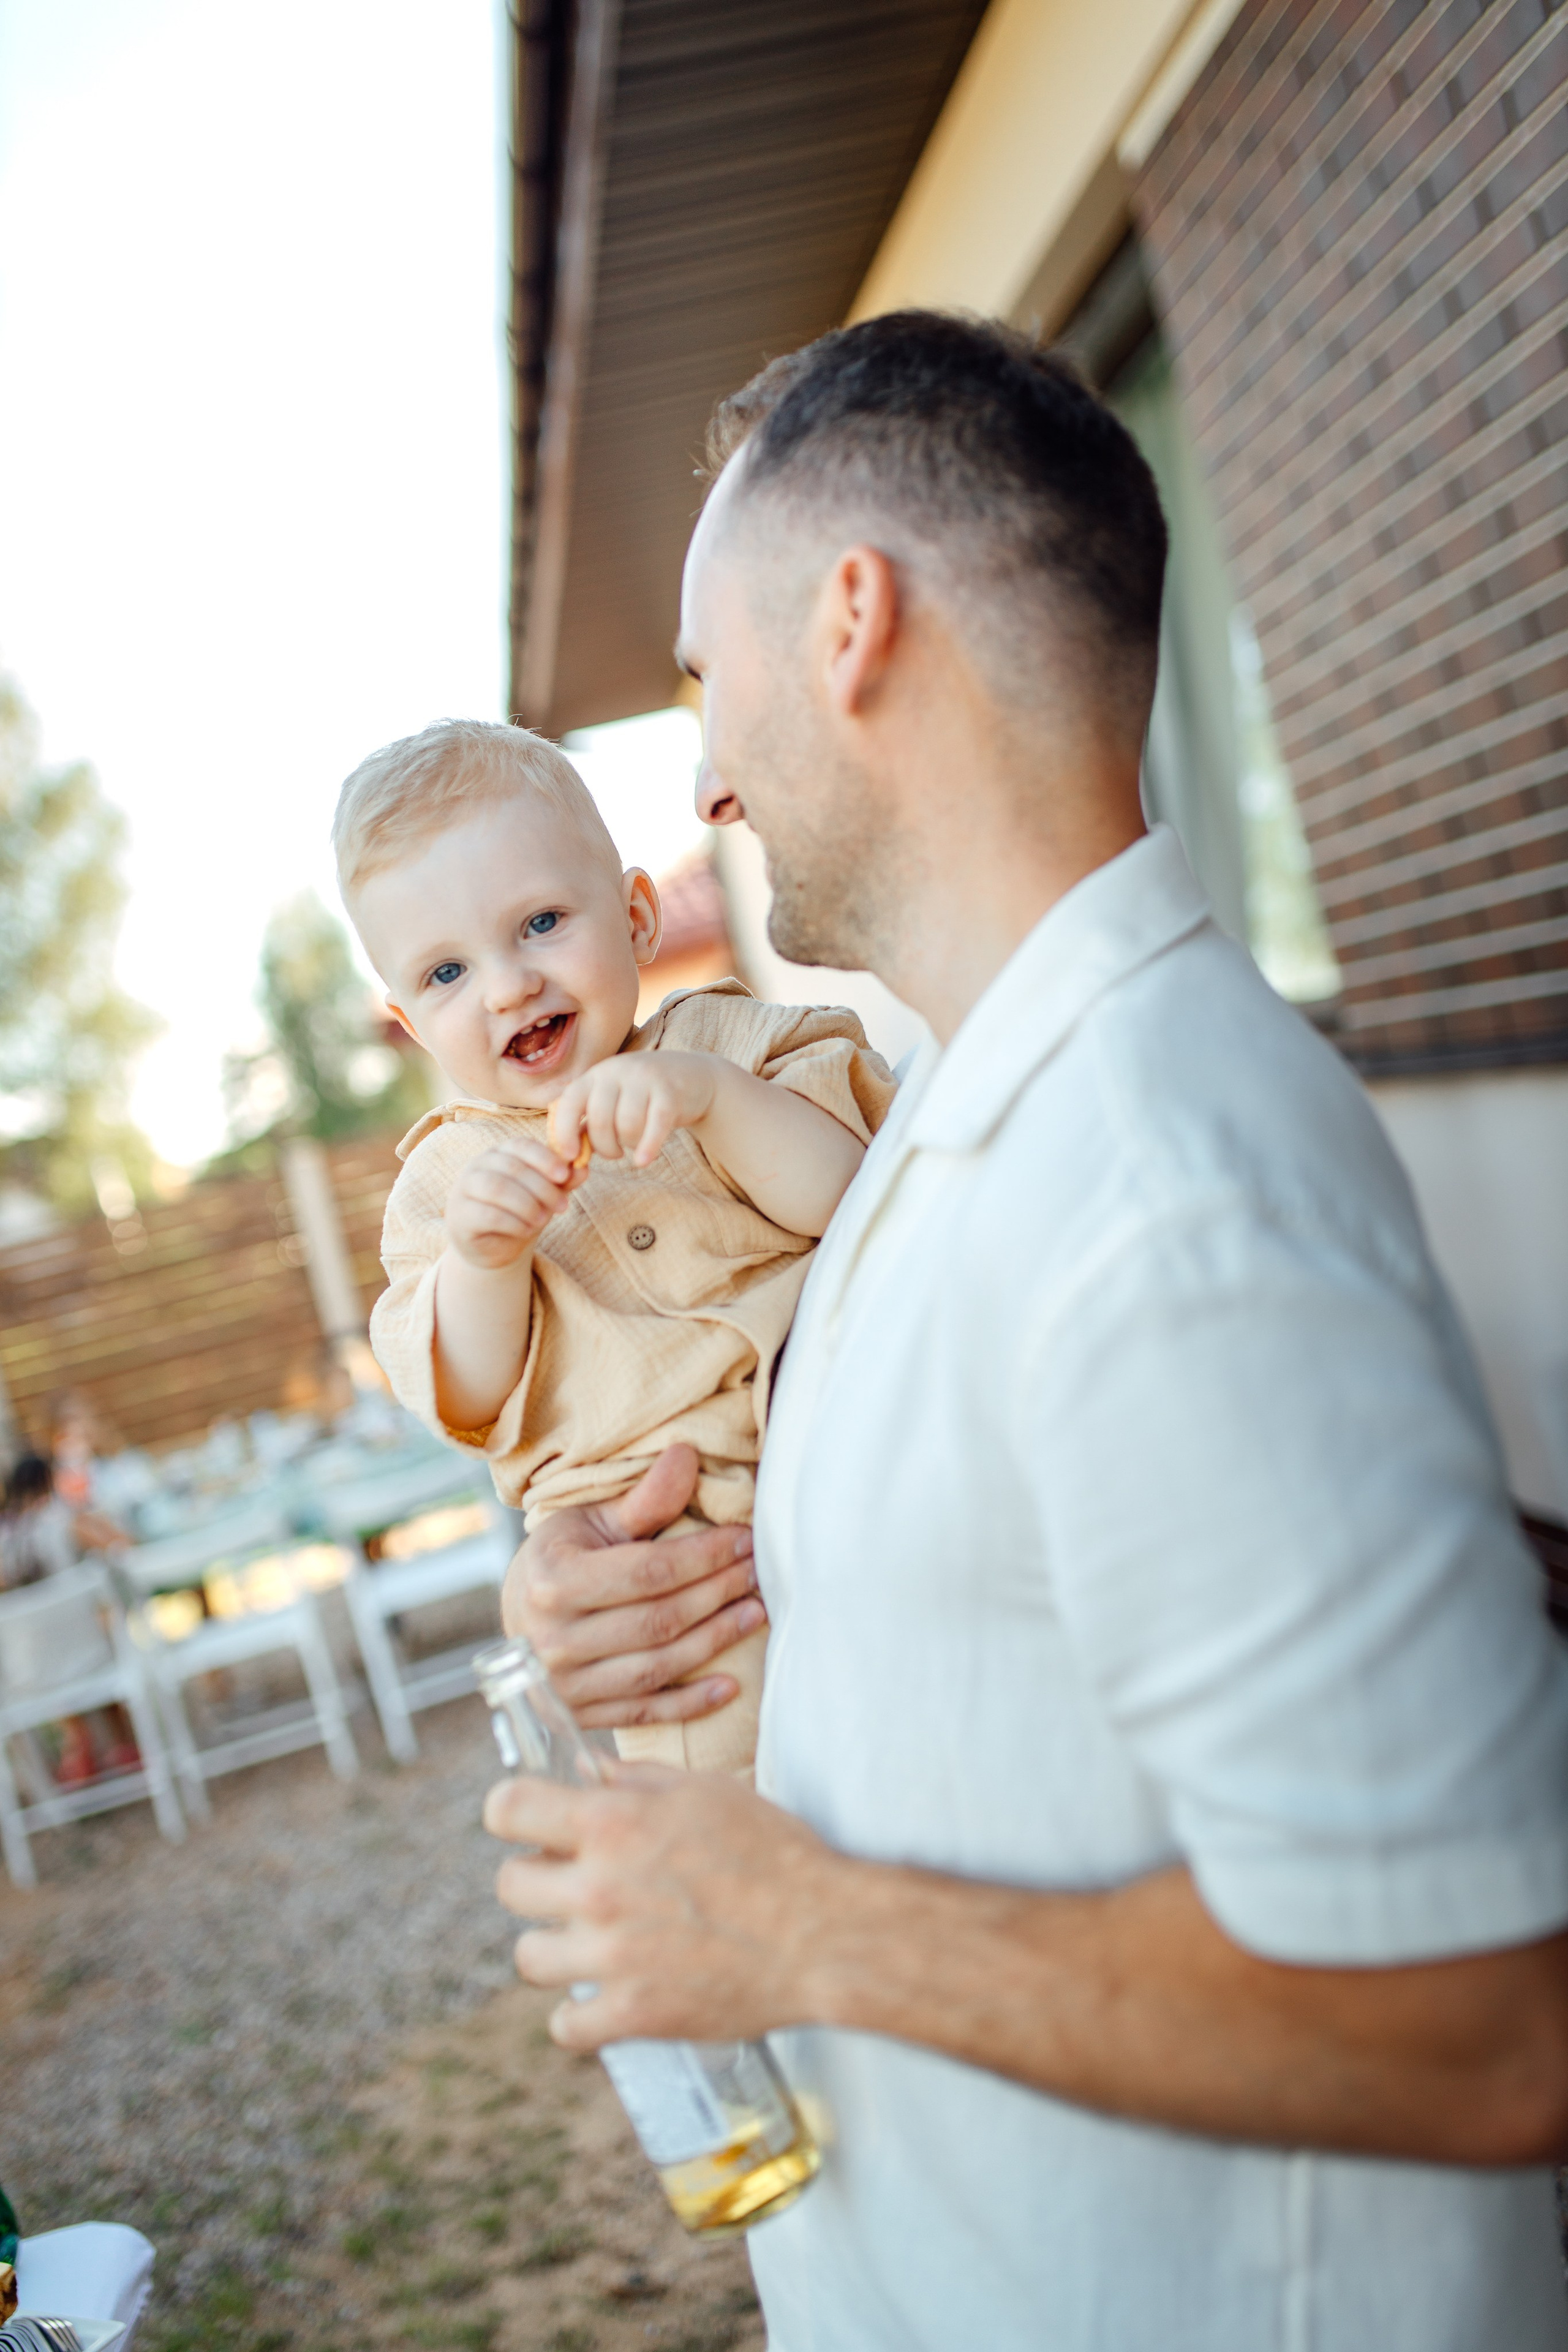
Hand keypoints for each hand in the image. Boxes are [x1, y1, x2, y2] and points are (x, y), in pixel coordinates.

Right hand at [444, 1137, 582, 1269]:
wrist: (493, 1247)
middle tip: (563, 1206)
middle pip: (512, 1167)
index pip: (520, 1145)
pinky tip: (527, 1230)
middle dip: (542, 1187)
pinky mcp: (460, 1216)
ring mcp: (464, 1190)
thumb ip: (562, 1181)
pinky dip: (514, 1223)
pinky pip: (489, 1215)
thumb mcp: (545, 1195)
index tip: (565, 1175)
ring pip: (497, 1188)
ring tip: (544, 1219)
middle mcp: (478, 1166)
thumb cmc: (520, 1213)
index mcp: (500, 1153)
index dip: (544, 1157)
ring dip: (527, 1204)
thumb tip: (583, 1169)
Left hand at [484, 1765, 841, 2047]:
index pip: (507, 1808)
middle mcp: (599, 1887)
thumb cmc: (773, 1853)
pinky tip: (604, 1996)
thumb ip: (637, 1780)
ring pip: (529, 1956)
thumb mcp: (706, 1792)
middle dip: (537, 1880)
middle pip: (509, 1885)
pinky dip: (580, 2014)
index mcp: (613, 1823)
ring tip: (592, 1941)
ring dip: (556, 1945)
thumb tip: (588, 1774)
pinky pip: (565, 2024)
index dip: (512, 1812)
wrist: (822, 1934)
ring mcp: (611, 1957)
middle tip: (574, 1884)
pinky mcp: (632, 2014)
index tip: (529, 1822)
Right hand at [502, 1445, 766, 1728]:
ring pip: (657, 1667)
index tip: (744, 1541)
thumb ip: (643, 1499)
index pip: (648, 1572)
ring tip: (755, 1613)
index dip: (703, 1556)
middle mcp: (555, 1640)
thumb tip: (686, 1454)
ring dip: (715, 1641)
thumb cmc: (564, 1555)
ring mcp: (567, 1685)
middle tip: (757, 1573)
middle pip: (658, 1620)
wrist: (522, 1611)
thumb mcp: (593, 1520)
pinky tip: (730, 1687)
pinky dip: (690, 1704)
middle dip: (717, 1593)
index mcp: (554, 1581)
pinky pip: (645, 1713)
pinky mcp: (581, 1715)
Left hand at [549, 1050, 721, 1169]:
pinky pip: (655, 1125)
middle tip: (615, 1153)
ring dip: (629, 1145)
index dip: (564, 1131)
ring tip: (634, 1146)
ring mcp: (645, 1078)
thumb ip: (589, 1123)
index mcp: (597, 1074)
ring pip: (627, 1125)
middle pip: (600, 1119)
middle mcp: (618, 1071)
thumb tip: (568, 1156)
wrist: (693, 1078)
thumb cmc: (642, 1098)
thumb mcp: (612, 1100)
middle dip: (605, 1146)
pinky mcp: (670, 1092)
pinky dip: (648, 1147)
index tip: (569, 1156)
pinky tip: (645, 1160)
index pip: (570, 1101)